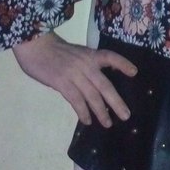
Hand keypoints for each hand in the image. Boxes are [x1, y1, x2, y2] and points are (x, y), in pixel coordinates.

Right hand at [12, 32, 137, 126]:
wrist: (35, 45)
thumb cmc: (54, 51)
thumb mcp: (76, 53)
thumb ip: (86, 65)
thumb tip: (96, 84)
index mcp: (90, 55)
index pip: (110, 57)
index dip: (123, 64)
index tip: (134, 73)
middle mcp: (86, 64)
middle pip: (105, 85)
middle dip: (116, 102)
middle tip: (126, 115)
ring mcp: (74, 74)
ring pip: (92, 96)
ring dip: (101, 112)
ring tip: (108, 123)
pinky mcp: (62, 82)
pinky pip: (76, 100)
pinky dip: (83, 112)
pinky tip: (87, 120)